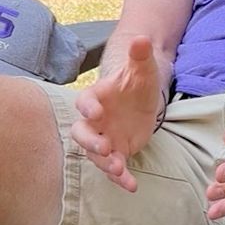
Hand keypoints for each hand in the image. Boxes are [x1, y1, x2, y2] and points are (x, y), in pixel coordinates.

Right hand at [70, 35, 165, 192]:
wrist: (142, 98)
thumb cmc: (137, 80)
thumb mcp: (142, 68)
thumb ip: (139, 55)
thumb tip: (142, 38)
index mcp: (97, 97)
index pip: (85, 102)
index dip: (88, 107)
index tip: (95, 112)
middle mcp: (95, 120)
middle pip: (82, 133)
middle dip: (89, 141)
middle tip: (103, 147)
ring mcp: (104, 138)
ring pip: (95, 154)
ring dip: (105, 163)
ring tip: (119, 169)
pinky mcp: (116, 152)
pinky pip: (114, 168)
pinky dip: (121, 178)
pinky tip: (132, 185)